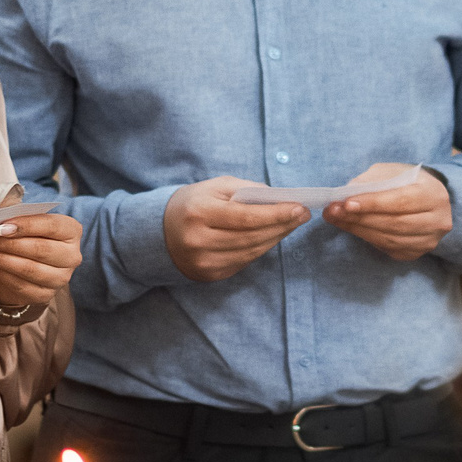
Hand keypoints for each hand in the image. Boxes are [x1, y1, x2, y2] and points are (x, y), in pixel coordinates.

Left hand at [0, 211, 81, 306]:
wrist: (26, 262)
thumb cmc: (25, 234)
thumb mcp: (22, 218)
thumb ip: (13, 212)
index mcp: (71, 231)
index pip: (51, 226)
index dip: (26, 226)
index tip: (1, 226)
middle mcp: (72, 256)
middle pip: (40, 249)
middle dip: (8, 243)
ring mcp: (61, 278)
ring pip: (29, 269)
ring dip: (0, 258)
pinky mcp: (45, 295)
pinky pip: (20, 285)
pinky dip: (0, 273)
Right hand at [163, 177, 309, 282]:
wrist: (159, 232)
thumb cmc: (193, 203)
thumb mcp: (214, 187)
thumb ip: (246, 190)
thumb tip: (279, 198)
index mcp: (199, 213)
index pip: (246, 217)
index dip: (276, 214)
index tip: (300, 207)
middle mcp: (199, 241)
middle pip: (252, 236)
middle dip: (282, 225)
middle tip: (302, 215)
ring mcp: (203, 262)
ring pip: (251, 251)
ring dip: (276, 238)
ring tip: (291, 224)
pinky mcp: (209, 274)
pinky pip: (244, 261)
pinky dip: (261, 248)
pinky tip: (271, 236)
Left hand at [325, 163, 452, 261]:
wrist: (428, 200)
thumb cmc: (407, 182)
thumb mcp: (392, 171)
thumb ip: (372, 180)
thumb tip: (347, 193)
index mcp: (434, 194)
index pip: (400, 201)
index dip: (372, 204)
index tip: (346, 203)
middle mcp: (438, 220)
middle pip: (394, 223)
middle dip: (360, 218)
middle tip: (333, 212)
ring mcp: (429, 240)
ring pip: (390, 239)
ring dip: (359, 230)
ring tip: (337, 219)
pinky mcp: (417, 252)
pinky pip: (389, 248)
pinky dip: (368, 238)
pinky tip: (354, 228)